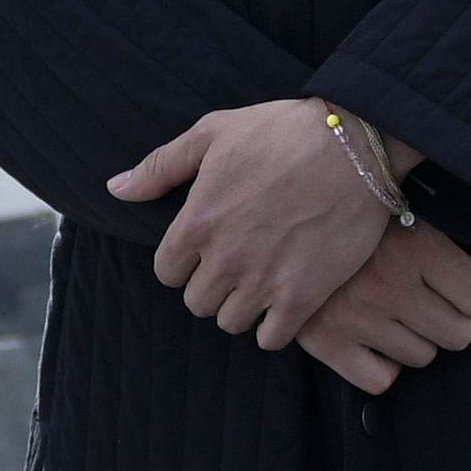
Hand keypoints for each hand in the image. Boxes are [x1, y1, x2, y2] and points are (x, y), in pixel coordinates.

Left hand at [113, 99, 410, 351]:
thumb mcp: (213, 132)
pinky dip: (275, 326)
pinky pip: (271, 338)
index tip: (210, 248)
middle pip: (198, 302)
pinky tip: (287, 298)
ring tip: (265, 278)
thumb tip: (115, 188)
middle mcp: (223, 259)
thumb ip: (160, 166)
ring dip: (244, 305)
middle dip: (215, 284)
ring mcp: (262, 281)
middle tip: (241, 262)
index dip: (186, 261)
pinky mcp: (301, 298)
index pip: (167, 273)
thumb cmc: (282, 131)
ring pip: (232, 322)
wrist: (354, 145)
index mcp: (195, 223)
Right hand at [293, 229, 470, 394]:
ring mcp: (356, 318)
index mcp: (415, 246)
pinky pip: (380, 380)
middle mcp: (388, 285)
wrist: (281, 215)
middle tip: (428, 297)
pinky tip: (374, 337)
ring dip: (415, 338)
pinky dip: (382, 365)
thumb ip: (443, 239)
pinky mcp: (326, 342)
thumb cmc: (356, 213)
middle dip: (450, 316)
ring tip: (394, 310)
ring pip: (423, 357)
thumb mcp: (405, 207)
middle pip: (459, 334)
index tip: (461, 279)